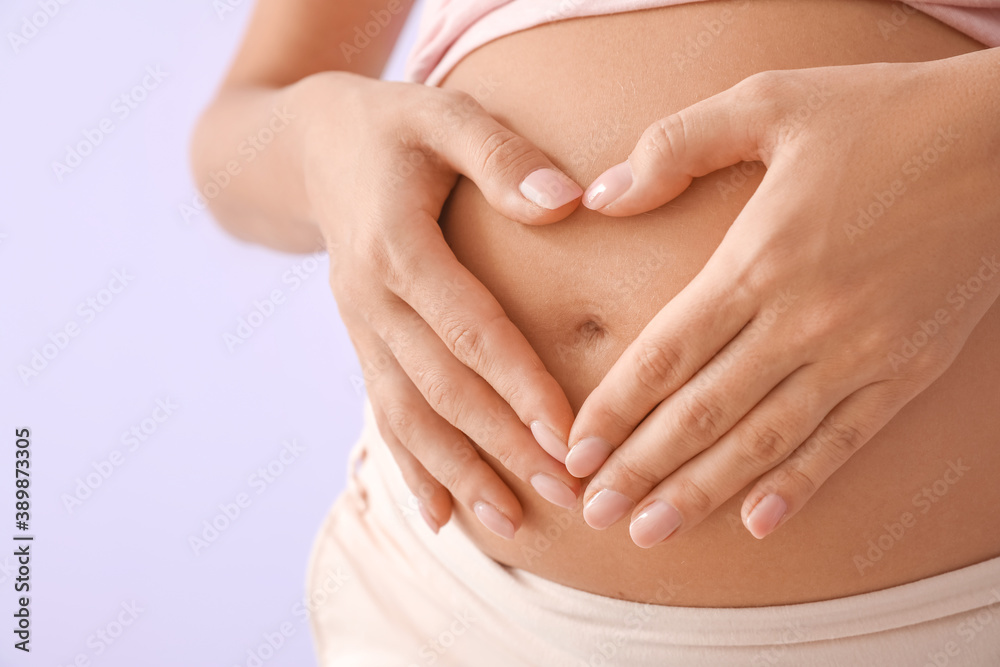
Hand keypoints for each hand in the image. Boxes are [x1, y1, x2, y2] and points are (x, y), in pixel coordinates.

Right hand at [304, 73, 584, 536]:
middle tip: (564, 494)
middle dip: (502, 448)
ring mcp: (360, 327)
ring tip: (510, 526)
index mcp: (396, 246)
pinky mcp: (362, 341)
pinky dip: (412, 467)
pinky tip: (440, 516)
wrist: (307, 147)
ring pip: (409, 416)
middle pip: (442, 388)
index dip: (518, 385)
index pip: (469, 329)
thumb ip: (501, 156)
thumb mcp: (442, 116)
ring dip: (459, 474)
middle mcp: (371, 299)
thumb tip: (567, 201)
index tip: (567, 435)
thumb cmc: (391, 126)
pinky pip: (385, 411)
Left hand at [565, 50, 999, 545]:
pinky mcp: (908, 371)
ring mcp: (860, 353)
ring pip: (764, 441)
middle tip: (594, 512)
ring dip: (701, 492)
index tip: (575, 451)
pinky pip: (845, 441)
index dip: (615, 409)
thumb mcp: (768, 103)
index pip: (666, 354)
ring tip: (649, 533)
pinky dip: (800, 486)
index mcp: (759, 259)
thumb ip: (676, 145)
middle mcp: (804, 320)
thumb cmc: (881, 115)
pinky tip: (758, 523)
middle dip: (641, 468)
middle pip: (703, 412)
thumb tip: (602, 195)